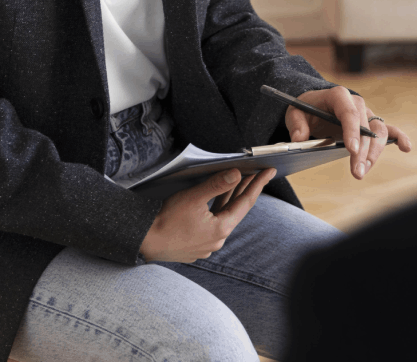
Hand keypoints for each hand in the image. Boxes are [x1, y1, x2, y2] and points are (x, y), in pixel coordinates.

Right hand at [138, 166, 276, 262]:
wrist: (146, 241)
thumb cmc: (167, 219)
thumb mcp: (194, 197)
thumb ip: (217, 185)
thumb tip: (236, 174)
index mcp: (221, 228)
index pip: (245, 202)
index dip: (258, 185)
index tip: (270, 172)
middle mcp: (217, 239)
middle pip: (236, 209)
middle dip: (247, 190)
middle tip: (260, 173)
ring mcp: (207, 244)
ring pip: (224, 216)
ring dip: (231, 198)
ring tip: (239, 181)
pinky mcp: (197, 245)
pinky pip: (213, 224)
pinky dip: (218, 209)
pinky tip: (216, 201)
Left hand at [285, 87, 411, 180]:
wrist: (313, 105)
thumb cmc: (304, 108)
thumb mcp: (294, 113)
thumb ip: (296, 125)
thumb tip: (299, 139)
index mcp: (338, 95)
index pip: (348, 112)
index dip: (351, 131)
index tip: (351, 149)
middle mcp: (355, 102)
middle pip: (365, 127)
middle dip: (362, 151)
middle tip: (356, 172)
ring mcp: (365, 114)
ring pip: (377, 133)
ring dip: (373, 153)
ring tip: (362, 171)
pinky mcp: (370, 125)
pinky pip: (388, 130)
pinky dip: (399, 137)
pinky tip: (406, 147)